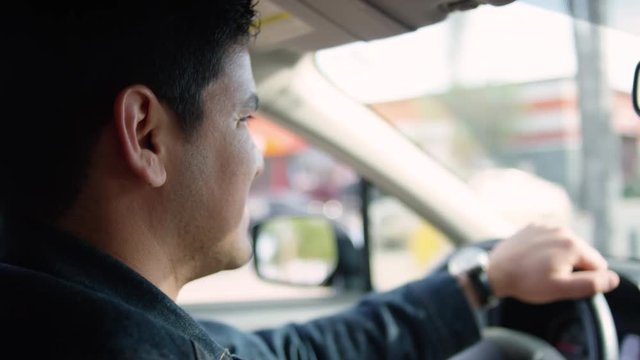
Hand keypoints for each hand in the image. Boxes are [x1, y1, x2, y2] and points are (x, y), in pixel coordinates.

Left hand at [487, 224, 619, 303]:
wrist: (494, 271)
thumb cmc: (526, 282)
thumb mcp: (562, 289)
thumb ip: (591, 284)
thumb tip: (611, 278)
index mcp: (573, 244)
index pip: (598, 265)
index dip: (585, 279)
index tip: (565, 283)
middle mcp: (561, 230)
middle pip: (582, 254)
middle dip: (572, 267)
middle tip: (551, 278)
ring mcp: (545, 226)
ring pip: (565, 247)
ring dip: (559, 259)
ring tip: (539, 270)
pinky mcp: (532, 227)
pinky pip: (549, 241)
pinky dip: (545, 250)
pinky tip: (532, 260)